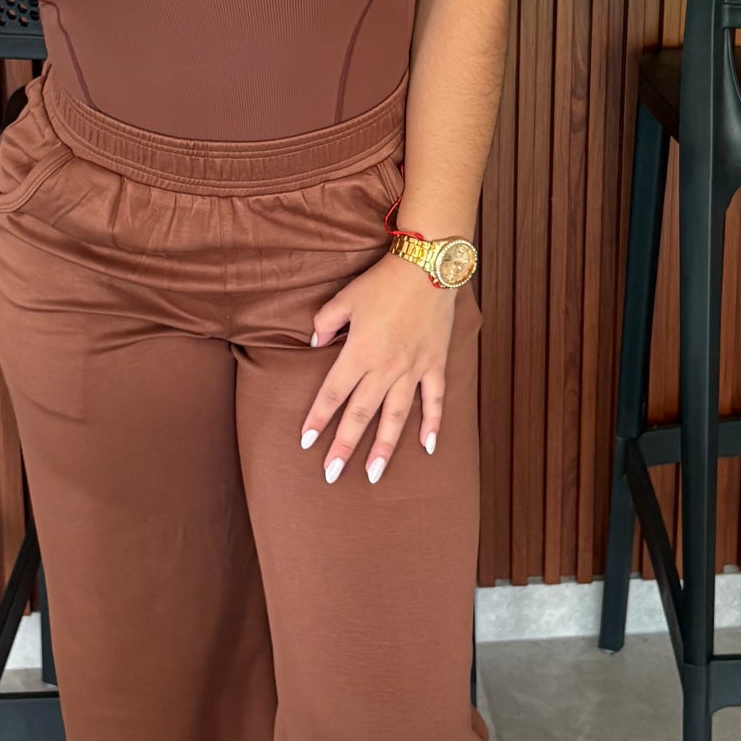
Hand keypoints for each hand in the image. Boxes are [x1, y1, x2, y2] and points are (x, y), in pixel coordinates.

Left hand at [301, 253, 457, 483]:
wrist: (428, 266)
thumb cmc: (383, 281)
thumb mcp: (345, 297)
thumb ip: (324, 322)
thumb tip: (313, 343)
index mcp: (359, 352)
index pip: (333, 393)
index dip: (318, 418)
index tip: (306, 442)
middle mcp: (385, 367)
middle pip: (361, 414)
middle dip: (345, 446)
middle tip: (331, 474)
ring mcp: (413, 369)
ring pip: (396, 416)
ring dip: (384, 447)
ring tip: (374, 474)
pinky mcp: (435, 364)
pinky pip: (434, 400)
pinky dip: (432, 424)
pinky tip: (427, 447)